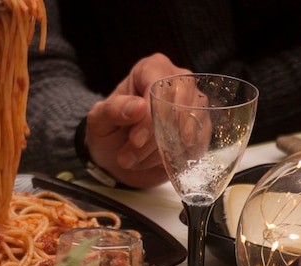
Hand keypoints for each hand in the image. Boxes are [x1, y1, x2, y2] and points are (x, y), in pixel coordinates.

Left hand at [85, 53, 190, 187]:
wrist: (118, 160)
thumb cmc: (109, 133)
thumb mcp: (99, 120)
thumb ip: (112, 110)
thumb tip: (139, 106)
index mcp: (151, 69)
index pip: (159, 86)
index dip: (149, 116)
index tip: (134, 140)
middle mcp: (178, 81)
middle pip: (179, 106)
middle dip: (155, 138)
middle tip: (130, 157)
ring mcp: (194, 104)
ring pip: (190, 126)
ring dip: (163, 151)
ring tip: (138, 162)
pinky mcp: (202, 129)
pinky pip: (198, 143)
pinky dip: (177, 158)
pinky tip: (158, 162)